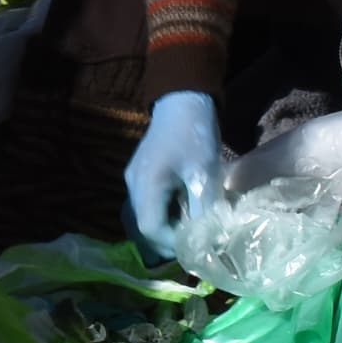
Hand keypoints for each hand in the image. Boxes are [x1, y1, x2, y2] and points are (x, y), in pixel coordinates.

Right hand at [124, 90, 222, 266]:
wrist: (182, 100)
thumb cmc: (195, 134)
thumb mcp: (205, 173)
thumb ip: (203, 209)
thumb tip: (208, 240)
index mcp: (146, 184)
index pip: (151, 228)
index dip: (173, 242)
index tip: (198, 242)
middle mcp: (133, 185)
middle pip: (144, 227)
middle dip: (169, 239)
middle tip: (196, 239)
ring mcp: (133, 180)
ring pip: (145, 217)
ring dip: (167, 227)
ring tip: (192, 225)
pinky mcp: (139, 176)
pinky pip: (148, 205)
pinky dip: (164, 214)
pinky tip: (184, 207)